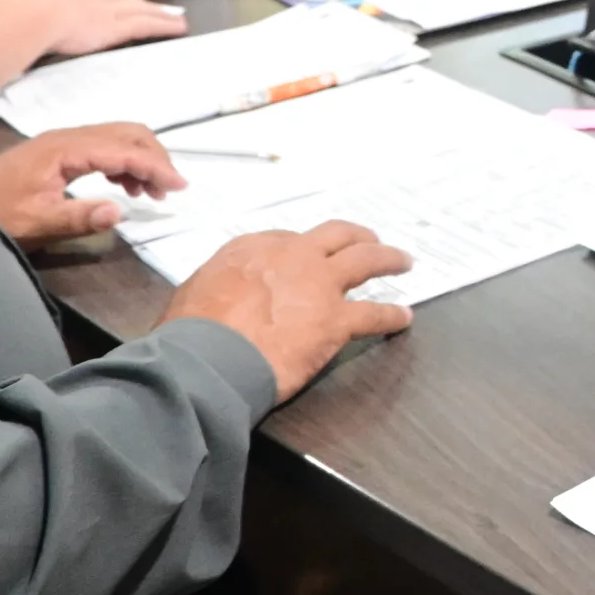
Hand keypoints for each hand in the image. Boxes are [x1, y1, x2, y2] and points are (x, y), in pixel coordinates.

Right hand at [0, 0, 188, 57]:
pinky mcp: (116, 27)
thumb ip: (32, 13)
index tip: (127, 5)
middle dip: (146, 6)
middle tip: (165, 9)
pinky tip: (178, 27)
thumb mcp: (27, 5)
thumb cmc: (20, 12)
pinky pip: (146, 26)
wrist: (31, 13)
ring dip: (162, 15)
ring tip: (178, 20)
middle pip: (128, 1)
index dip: (118, 1)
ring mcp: (108, 11)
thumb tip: (22, 21)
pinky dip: (164, 26)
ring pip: (143, 11)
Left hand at [0, 123, 185, 246]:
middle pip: (127, 133)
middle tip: (170, 188)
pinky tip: (126, 186)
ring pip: (118, 137)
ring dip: (141, 158)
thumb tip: (120, 212)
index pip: (123, 151)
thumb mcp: (35, 223)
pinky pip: (104, 145)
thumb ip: (78, 217)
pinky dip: (124, 161)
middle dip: (155, 157)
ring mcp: (64, 141)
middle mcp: (68, 137)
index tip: (180, 186)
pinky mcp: (60, 150)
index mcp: (65, 150)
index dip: (155, 167)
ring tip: (152, 192)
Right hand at [160, 220, 415, 401]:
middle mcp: (293, 256)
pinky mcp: (336, 320)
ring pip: (366, 260)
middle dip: (357, 236)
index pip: (291, 240)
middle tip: (371, 240)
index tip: (313, 256)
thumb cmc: (190, 332)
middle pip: (336, 236)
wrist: (208, 358)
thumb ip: (218, 287)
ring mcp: (319, 285)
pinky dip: (393, 316)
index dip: (306, 249)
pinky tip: (404, 318)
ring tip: (403, 261)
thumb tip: (220, 298)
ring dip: (389, 258)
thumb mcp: (193, 293)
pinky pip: (374, 314)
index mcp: (254, 248)